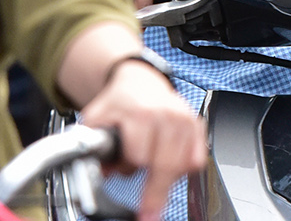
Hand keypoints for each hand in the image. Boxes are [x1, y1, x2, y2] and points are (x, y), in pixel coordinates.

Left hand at [77, 60, 204, 220]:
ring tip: (153, 175)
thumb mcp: (97, 118)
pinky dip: (184, 169)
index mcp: (139, 112)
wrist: (140, 81)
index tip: (125, 175)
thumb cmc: (120, 102)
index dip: (129, 165)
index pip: (140, 155)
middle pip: (166, 165)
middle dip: (154, 188)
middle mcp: (166, 113)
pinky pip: (196, 161)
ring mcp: (184, 118)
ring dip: (168, 177)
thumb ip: (94, 144)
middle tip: (147, 211)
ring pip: (182, 166)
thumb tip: (103, 172)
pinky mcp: (197, 124)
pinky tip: (170, 165)